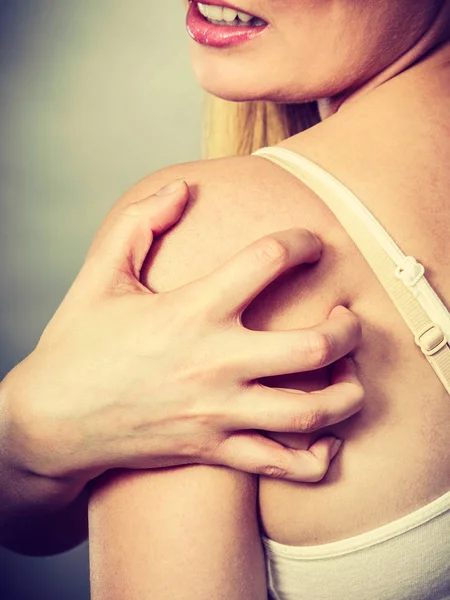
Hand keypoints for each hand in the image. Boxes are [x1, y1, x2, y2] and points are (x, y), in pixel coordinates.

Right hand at [2, 180, 362, 484]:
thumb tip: (180, 189)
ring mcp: (217, 412)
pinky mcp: (213, 449)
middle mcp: (213, 362)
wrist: (50, 423)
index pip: (268, 260)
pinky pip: (281, 465)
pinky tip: (327, 443)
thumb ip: (137, 223)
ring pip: (309, 413)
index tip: (311, 244)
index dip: (302, 242)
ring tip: (352, 376)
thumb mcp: (99, 275)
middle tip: (349, 317)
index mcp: (190, 310)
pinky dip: (316, 460)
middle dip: (348, 329)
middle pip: (313, 347)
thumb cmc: (76, 346)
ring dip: (348, 394)